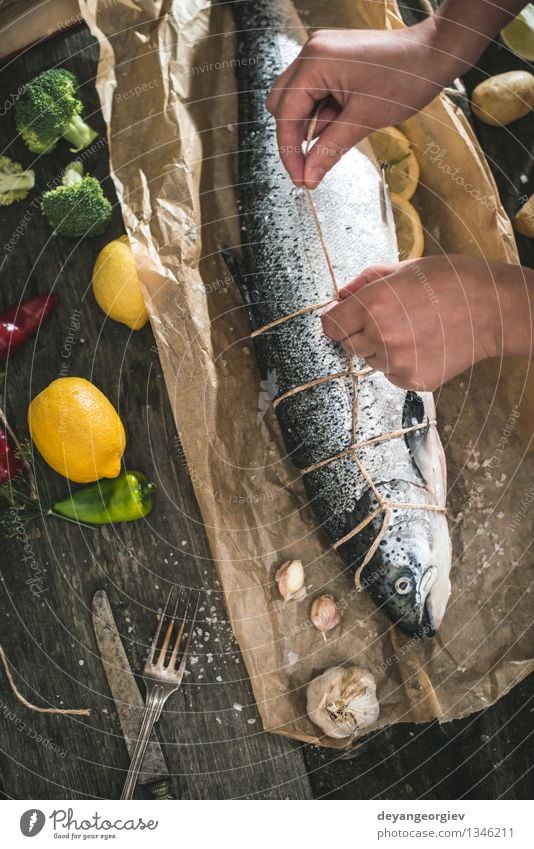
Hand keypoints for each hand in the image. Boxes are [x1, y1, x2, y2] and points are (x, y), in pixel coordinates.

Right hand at [266, 22, 455, 187]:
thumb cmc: (406, 78)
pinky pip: (315, 93)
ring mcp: (322, 54)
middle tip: (311, 166)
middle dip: (294, 137)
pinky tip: (344, 121)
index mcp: (316, 62)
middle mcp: (313, 53)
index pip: (286, 114)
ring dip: (311, 126)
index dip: (290, 152)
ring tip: (343, 132)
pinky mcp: (332, 61)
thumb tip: (309, 177)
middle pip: (282, 105)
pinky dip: (324, 114)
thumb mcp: (364, 120)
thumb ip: (330, 150)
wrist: (434, 54)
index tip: (300, 179)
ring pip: (297, 101)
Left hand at [321, 256, 533, 391]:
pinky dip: (401, 364)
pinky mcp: (414, 380)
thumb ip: (366, 282)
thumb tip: (340, 296)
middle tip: (389, 319)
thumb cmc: (451, 281)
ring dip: (381, 349)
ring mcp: (397, 362)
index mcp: (373, 305)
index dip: (335, 320)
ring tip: (412, 330)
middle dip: (359, 332)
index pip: (330, 325)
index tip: (342, 317)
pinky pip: (392, 375)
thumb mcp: (404, 269)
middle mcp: (380, 336)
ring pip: (371, 360)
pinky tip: (423, 345)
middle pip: (348, 345)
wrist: (492, 309)